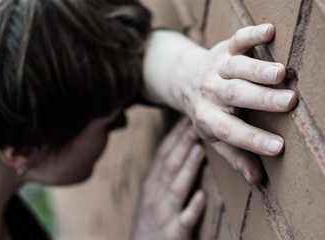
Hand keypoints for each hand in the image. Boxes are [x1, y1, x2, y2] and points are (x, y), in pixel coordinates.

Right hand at [132, 117, 205, 239]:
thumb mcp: (153, 191)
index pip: (162, 154)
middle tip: (195, 124)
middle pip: (169, 165)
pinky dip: (193, 207)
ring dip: (188, 168)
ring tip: (199, 151)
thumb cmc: (153, 216)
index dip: (174, 135)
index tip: (186, 118)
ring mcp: (164, 214)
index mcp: (152, 183)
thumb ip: (166, 171)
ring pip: (176, 188)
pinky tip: (202, 196)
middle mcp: (155, 195)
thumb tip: (184, 146)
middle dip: (182, 144)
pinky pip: (184, 219)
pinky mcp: (174, 233)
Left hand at [143, 24, 296, 183]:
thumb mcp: (213, 136)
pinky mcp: (223, 49)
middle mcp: (210, 92)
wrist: (182, 80)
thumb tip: (257, 179)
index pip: (230, 131)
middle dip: (260, 99)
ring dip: (257, 69)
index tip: (278, 147)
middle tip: (288, 102)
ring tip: (281, 73)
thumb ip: (234, 155)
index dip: (252, 140)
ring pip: (236, 68)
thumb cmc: (205, 112)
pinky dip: (251, 34)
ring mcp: (216, 69)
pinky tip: (270, 31)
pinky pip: (236, 40)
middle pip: (234, 95)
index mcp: (208, 117)